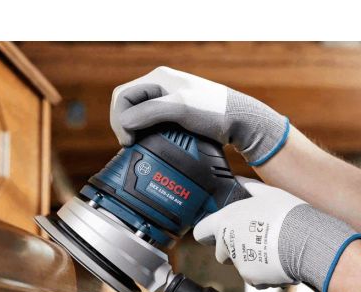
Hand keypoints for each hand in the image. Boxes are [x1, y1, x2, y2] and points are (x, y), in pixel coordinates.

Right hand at [110, 66, 289, 165]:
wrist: (241, 121)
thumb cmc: (214, 111)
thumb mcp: (181, 108)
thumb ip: (151, 112)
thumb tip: (126, 122)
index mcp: (158, 78)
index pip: (122, 95)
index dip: (119, 118)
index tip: (129, 140)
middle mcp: (160, 86)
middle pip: (127, 104)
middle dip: (123, 124)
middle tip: (131, 144)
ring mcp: (167, 99)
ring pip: (137, 113)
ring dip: (133, 129)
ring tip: (138, 144)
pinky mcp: (174, 113)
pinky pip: (149, 120)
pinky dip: (144, 131)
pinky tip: (149, 142)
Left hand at [193, 177, 360, 291]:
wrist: (306, 241)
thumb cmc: (287, 214)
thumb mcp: (269, 194)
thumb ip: (250, 188)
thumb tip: (241, 180)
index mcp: (226, 221)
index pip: (201, 232)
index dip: (207, 233)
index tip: (213, 235)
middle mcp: (227, 243)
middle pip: (221, 252)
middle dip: (233, 250)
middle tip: (255, 241)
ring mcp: (238, 262)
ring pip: (241, 265)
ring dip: (252, 261)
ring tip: (273, 250)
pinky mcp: (251, 277)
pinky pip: (255, 278)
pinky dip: (265, 274)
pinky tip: (279, 262)